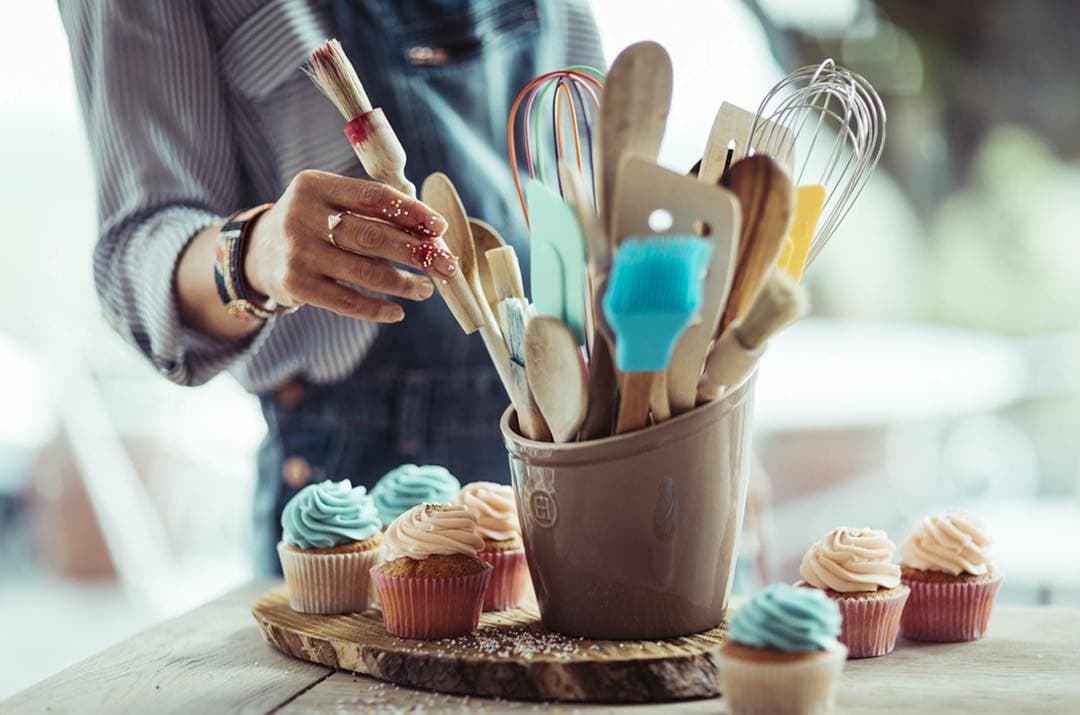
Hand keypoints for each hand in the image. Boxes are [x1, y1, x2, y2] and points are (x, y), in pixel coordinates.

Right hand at [244, 170, 456, 322]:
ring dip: (403, 283)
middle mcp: (302, 216)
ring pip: (364, 272)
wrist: (258, 252)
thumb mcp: (331, 202)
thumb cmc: (313, 223)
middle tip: (445, 264)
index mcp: (314, 185)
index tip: (440, 227)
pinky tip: (397, 310)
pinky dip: (377, 308)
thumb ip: (372, 208)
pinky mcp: (295, 285)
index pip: (372, 196)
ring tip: (426, 287)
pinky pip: (346, 301)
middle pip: (371, 236)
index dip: (410, 212)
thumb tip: (430, 230)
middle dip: (415, 252)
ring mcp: (297, 252)